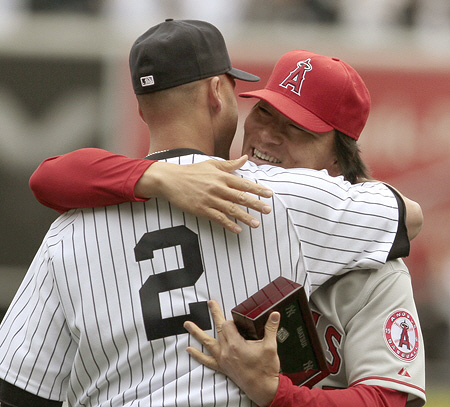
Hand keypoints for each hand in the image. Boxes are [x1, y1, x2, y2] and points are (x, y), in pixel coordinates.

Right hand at [135, 155, 272, 232]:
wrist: (170, 180)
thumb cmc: (192, 171)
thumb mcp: (211, 164)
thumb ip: (230, 164)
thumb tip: (245, 158)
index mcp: (222, 176)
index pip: (244, 183)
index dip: (258, 189)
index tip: (269, 194)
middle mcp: (218, 188)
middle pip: (241, 197)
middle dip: (256, 204)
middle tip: (268, 210)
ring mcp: (210, 199)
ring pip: (231, 210)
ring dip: (245, 217)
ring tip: (256, 224)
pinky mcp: (201, 209)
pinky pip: (218, 218)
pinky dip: (228, 224)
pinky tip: (237, 229)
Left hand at [184, 300, 279, 406]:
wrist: (263, 389)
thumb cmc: (266, 370)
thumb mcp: (271, 346)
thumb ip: (271, 328)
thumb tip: (274, 315)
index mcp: (236, 345)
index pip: (229, 325)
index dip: (233, 320)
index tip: (239, 320)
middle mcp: (227, 351)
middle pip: (218, 329)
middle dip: (215, 314)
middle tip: (210, 304)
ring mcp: (223, 359)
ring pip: (207, 343)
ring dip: (196, 333)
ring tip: (187, 324)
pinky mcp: (222, 367)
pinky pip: (207, 360)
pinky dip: (197, 355)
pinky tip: (189, 350)